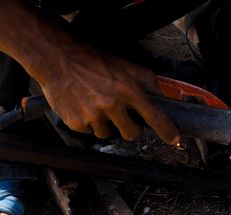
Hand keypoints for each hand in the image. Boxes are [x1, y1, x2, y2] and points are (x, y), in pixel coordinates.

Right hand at [0, 0, 178, 143]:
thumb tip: (164, 95)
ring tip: (97, 105)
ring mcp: (93, 116)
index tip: (174, 139)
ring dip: (107, 124)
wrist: (57, 59)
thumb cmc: (91, 60)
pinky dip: (89, 123)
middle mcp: (111, 105)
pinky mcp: (77, 123)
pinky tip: (84, 106)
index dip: (167, 130)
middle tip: (123, 116)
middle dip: (131, 128)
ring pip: (109, 133)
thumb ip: (147, 81)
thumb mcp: (125, 65)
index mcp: (127, 90)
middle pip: (132, 133)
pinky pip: (90, 132)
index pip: (154, 116)